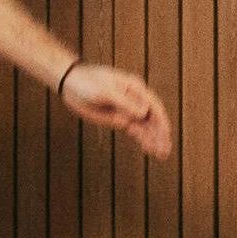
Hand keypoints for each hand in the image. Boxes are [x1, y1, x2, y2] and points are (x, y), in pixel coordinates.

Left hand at [56, 59, 177, 158]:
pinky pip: (135, 130)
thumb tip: (144, 113)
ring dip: (154, 140)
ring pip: (145, 126)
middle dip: (160, 134)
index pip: (153, 105)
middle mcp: (135, 99)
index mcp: (134, 88)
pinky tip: (149, 149)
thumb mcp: (105, 92)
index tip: (166, 134)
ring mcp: (128, 109)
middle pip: (153, 118)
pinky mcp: (119, 118)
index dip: (161, 120)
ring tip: (162, 155)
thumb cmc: (87, 82)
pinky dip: (143, 139)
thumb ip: (124, 102)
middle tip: (166, 150)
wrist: (71, 84)